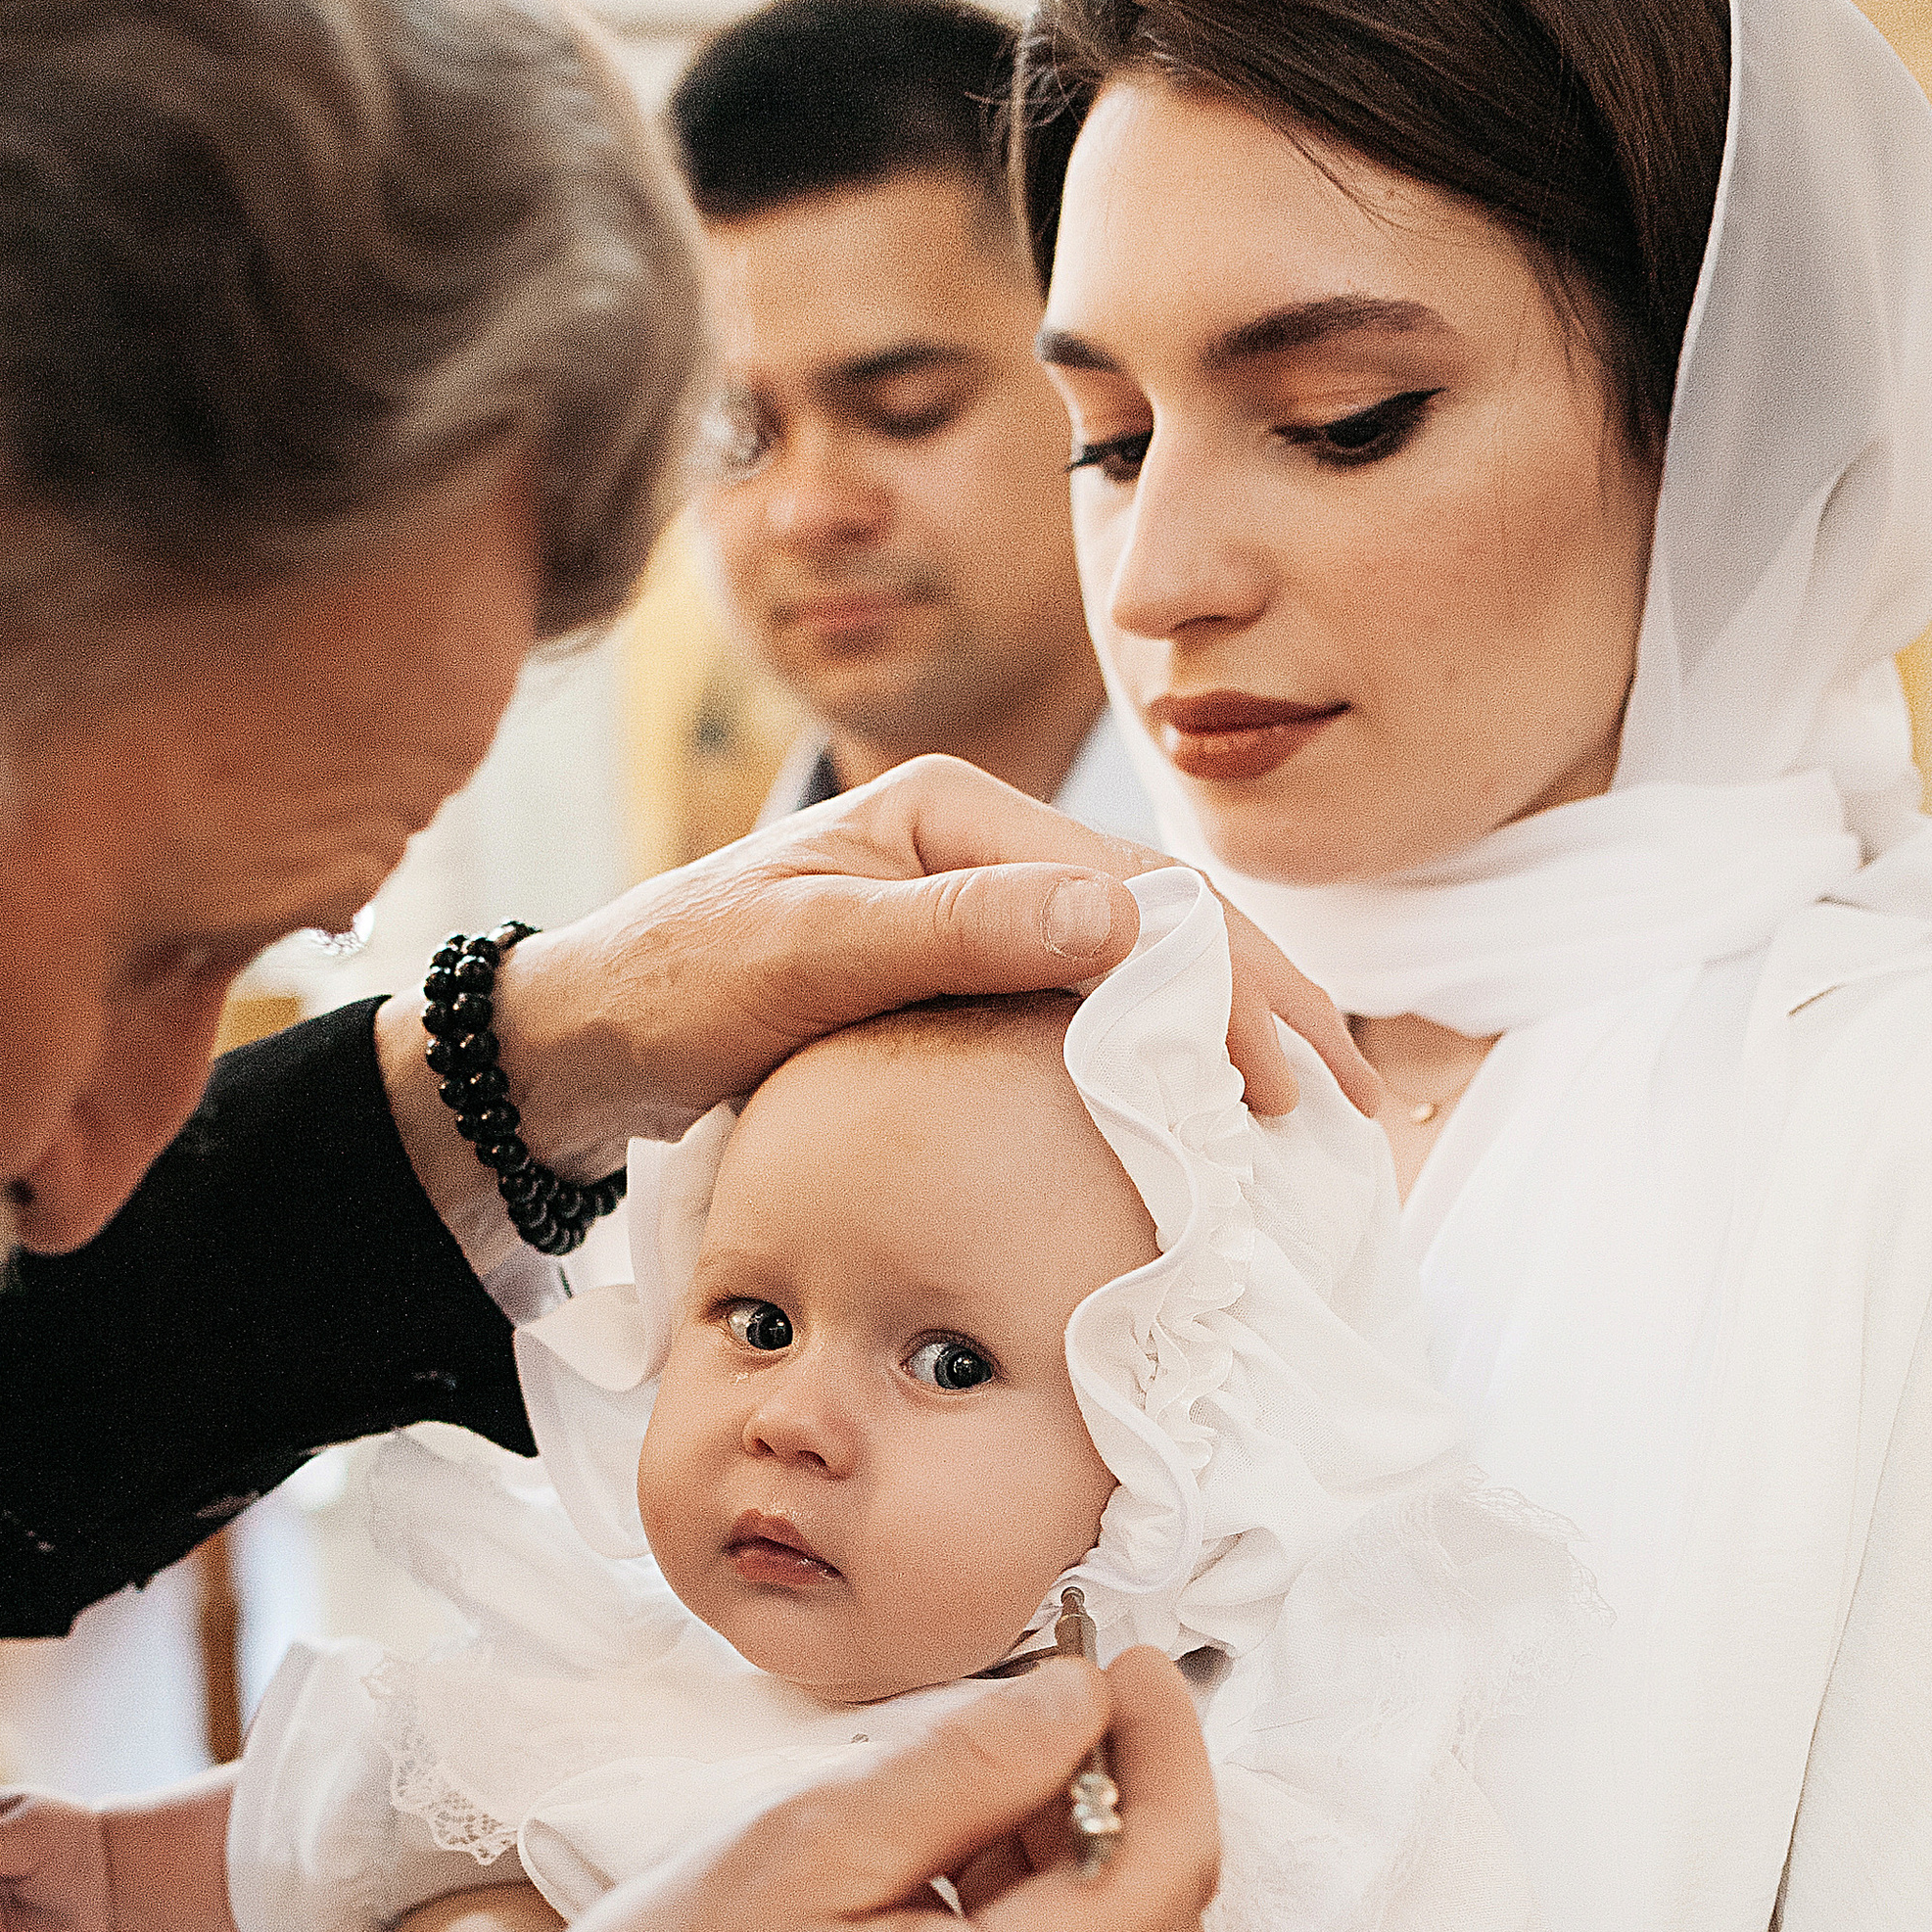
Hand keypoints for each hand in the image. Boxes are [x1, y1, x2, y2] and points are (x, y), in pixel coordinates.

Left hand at [378, 757, 1375, 1253]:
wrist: (580, 1043)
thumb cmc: (672, 989)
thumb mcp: (807, 960)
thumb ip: (957, 935)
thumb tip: (1125, 920)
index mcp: (951, 812)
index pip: (1135, 888)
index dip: (1227, 983)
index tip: (1285, 1077)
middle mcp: (976, 847)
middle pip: (1162, 920)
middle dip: (1267, 1007)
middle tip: (1351, 1105)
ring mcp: (970, 914)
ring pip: (1141, 970)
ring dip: (1234, 1040)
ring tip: (1318, 1118)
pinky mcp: (959, 981)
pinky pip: (1090, 1014)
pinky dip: (1164, 1063)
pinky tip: (1213, 1120)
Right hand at [392, 1650, 1217, 1931]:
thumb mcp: (803, 1850)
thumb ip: (969, 1764)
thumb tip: (1076, 1706)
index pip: (1175, 1859)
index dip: (1166, 1745)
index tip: (1131, 1672)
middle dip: (1130, 1813)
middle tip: (1056, 1726)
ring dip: (1085, 1898)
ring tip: (989, 1815)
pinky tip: (960, 1921)